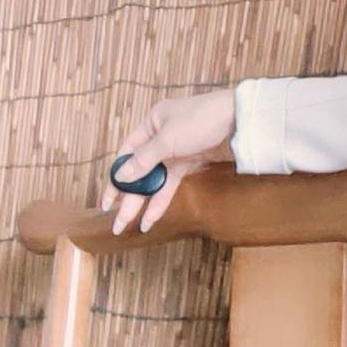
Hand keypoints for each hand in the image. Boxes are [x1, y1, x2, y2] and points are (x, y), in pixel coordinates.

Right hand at [100, 87, 236, 235]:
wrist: (239, 122)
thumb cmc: (201, 120)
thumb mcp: (167, 139)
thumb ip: (144, 160)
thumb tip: (120, 177)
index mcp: (151, 123)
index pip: (127, 153)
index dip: (116, 177)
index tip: (107, 200)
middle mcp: (160, 137)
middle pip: (139, 170)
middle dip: (127, 197)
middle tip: (116, 221)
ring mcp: (176, 151)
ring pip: (154, 181)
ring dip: (142, 203)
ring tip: (129, 225)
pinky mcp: (190, 163)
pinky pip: (170, 185)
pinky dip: (160, 200)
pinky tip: (150, 218)